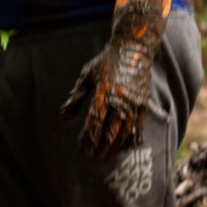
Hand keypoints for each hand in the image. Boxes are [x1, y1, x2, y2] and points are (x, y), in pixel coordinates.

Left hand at [61, 0, 169, 158]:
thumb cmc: (106, 60)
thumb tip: (63, 116)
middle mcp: (120, 101)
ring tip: (107, 155)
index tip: (81, 148)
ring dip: (115, 147)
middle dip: (100, 148)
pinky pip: (139, 125)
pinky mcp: (144, 102)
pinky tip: (129, 146)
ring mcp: (134, 103)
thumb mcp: (87, 75)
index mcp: (104, 94)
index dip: (87, 138)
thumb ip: (76, 97)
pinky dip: (134, 138)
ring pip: (124, 132)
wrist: (134, 48)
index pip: (93, 123)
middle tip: (93, 158)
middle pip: (109, 132)